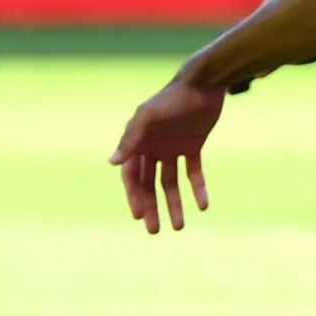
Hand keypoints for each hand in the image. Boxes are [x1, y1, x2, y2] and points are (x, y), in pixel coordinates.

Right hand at [108, 80, 223, 232]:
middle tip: (154, 231)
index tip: (138, 216)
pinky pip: (194, 172)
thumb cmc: (172, 98)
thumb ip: (131, 138)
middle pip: (150, 185)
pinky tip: (203, 206)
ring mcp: (173, 148)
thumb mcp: (148, 116)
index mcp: (138, 143)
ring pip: (171, 183)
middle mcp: (153, 148)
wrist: (203, 84)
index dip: (134, 196)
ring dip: (175, 204)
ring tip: (179, 226)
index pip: (132, 177)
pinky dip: (197, 188)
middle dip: (151, 208)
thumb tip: (111, 163)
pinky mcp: (193, 146)